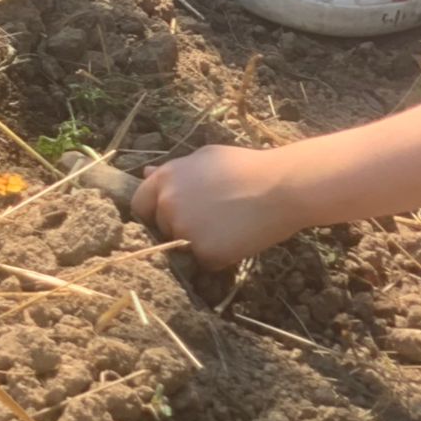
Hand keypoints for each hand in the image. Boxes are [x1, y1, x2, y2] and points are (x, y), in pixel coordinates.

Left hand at [132, 146, 301, 270]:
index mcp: (164, 178)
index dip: (153, 213)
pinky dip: (218, 258)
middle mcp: (168, 204)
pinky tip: (236, 240)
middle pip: (161, 228)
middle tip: (210, 220)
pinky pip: (204, 262)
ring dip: (198, 243)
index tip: (168, 217)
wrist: (280, 187)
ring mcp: (184, 230)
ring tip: (227, 228)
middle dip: (179, 228)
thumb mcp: (204, 158)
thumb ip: (173, 170)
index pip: (140, 205)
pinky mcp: (205, 252)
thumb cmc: (245, 166)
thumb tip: (145, 173)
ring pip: (182, 247)